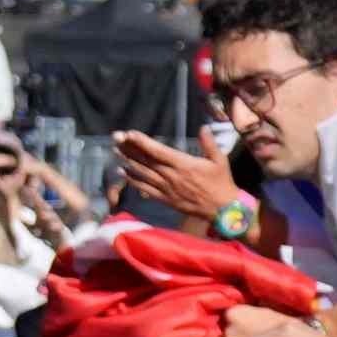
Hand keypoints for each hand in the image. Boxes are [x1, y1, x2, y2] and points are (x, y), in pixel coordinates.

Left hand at [110, 130, 245, 236]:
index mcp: (183, 164)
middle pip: (145, 160)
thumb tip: (203, 127)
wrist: (222, 209)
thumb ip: (209, 144)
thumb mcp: (220, 161)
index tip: (129, 133)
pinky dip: (133, 180)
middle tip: (115, 137)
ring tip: (115, 151)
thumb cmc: (221, 183)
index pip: (158, 151)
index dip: (142, 142)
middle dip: (129, 148)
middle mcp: (171, 176)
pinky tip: (122, 172)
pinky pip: (145, 188)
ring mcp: (166, 188)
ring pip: (142, 173)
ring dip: (127, 161)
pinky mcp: (165, 198)